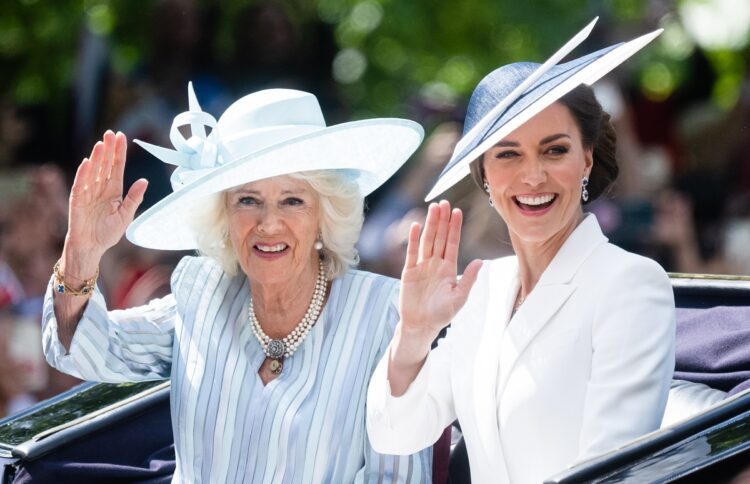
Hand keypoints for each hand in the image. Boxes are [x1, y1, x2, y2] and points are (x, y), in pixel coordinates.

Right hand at [65, 131, 147, 262]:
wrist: (92, 247)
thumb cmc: (107, 233)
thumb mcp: (126, 215)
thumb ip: (134, 198)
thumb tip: (144, 180)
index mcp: (114, 191)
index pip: (117, 167)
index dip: (119, 152)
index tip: (122, 137)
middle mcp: (101, 188)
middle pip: (105, 164)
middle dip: (108, 149)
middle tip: (111, 133)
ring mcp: (88, 192)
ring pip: (93, 170)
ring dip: (97, 157)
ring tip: (101, 143)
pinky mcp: (78, 199)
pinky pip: (80, 183)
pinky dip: (83, 173)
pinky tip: (87, 162)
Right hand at [399, 200, 481, 340]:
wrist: (421, 325)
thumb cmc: (442, 314)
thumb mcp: (459, 297)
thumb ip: (468, 278)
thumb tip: (480, 262)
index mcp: (449, 268)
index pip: (452, 243)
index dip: (455, 227)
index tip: (457, 212)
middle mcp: (436, 263)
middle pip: (439, 237)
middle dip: (442, 220)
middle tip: (444, 202)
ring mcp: (422, 266)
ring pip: (427, 240)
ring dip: (430, 224)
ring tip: (433, 208)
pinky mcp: (409, 271)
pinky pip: (411, 252)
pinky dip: (413, 239)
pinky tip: (416, 226)